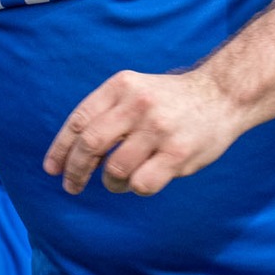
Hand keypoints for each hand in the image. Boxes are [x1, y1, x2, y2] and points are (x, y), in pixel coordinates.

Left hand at [42, 68, 247, 196]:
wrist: (223, 95)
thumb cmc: (169, 101)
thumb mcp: (134, 91)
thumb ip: (105, 114)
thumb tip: (70, 153)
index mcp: (121, 86)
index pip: (79, 120)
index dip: (61, 148)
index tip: (52, 168)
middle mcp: (137, 105)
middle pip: (90, 145)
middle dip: (75, 170)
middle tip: (72, 186)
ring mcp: (158, 129)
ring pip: (115, 169)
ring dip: (109, 183)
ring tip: (115, 182)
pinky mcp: (178, 153)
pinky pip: (141, 183)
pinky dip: (134, 188)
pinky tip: (139, 182)